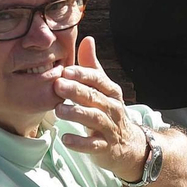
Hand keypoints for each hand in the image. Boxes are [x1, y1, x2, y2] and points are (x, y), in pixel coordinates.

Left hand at [56, 37, 148, 181]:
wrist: (128, 145)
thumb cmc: (108, 111)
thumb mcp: (103, 88)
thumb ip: (92, 66)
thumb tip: (87, 39)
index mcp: (111, 91)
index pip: (98, 79)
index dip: (82, 74)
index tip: (66, 70)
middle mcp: (112, 108)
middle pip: (95, 97)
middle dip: (76, 91)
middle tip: (58, 85)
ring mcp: (110, 128)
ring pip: (94, 119)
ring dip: (76, 114)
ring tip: (59, 110)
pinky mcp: (105, 148)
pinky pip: (93, 145)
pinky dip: (80, 142)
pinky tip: (65, 139)